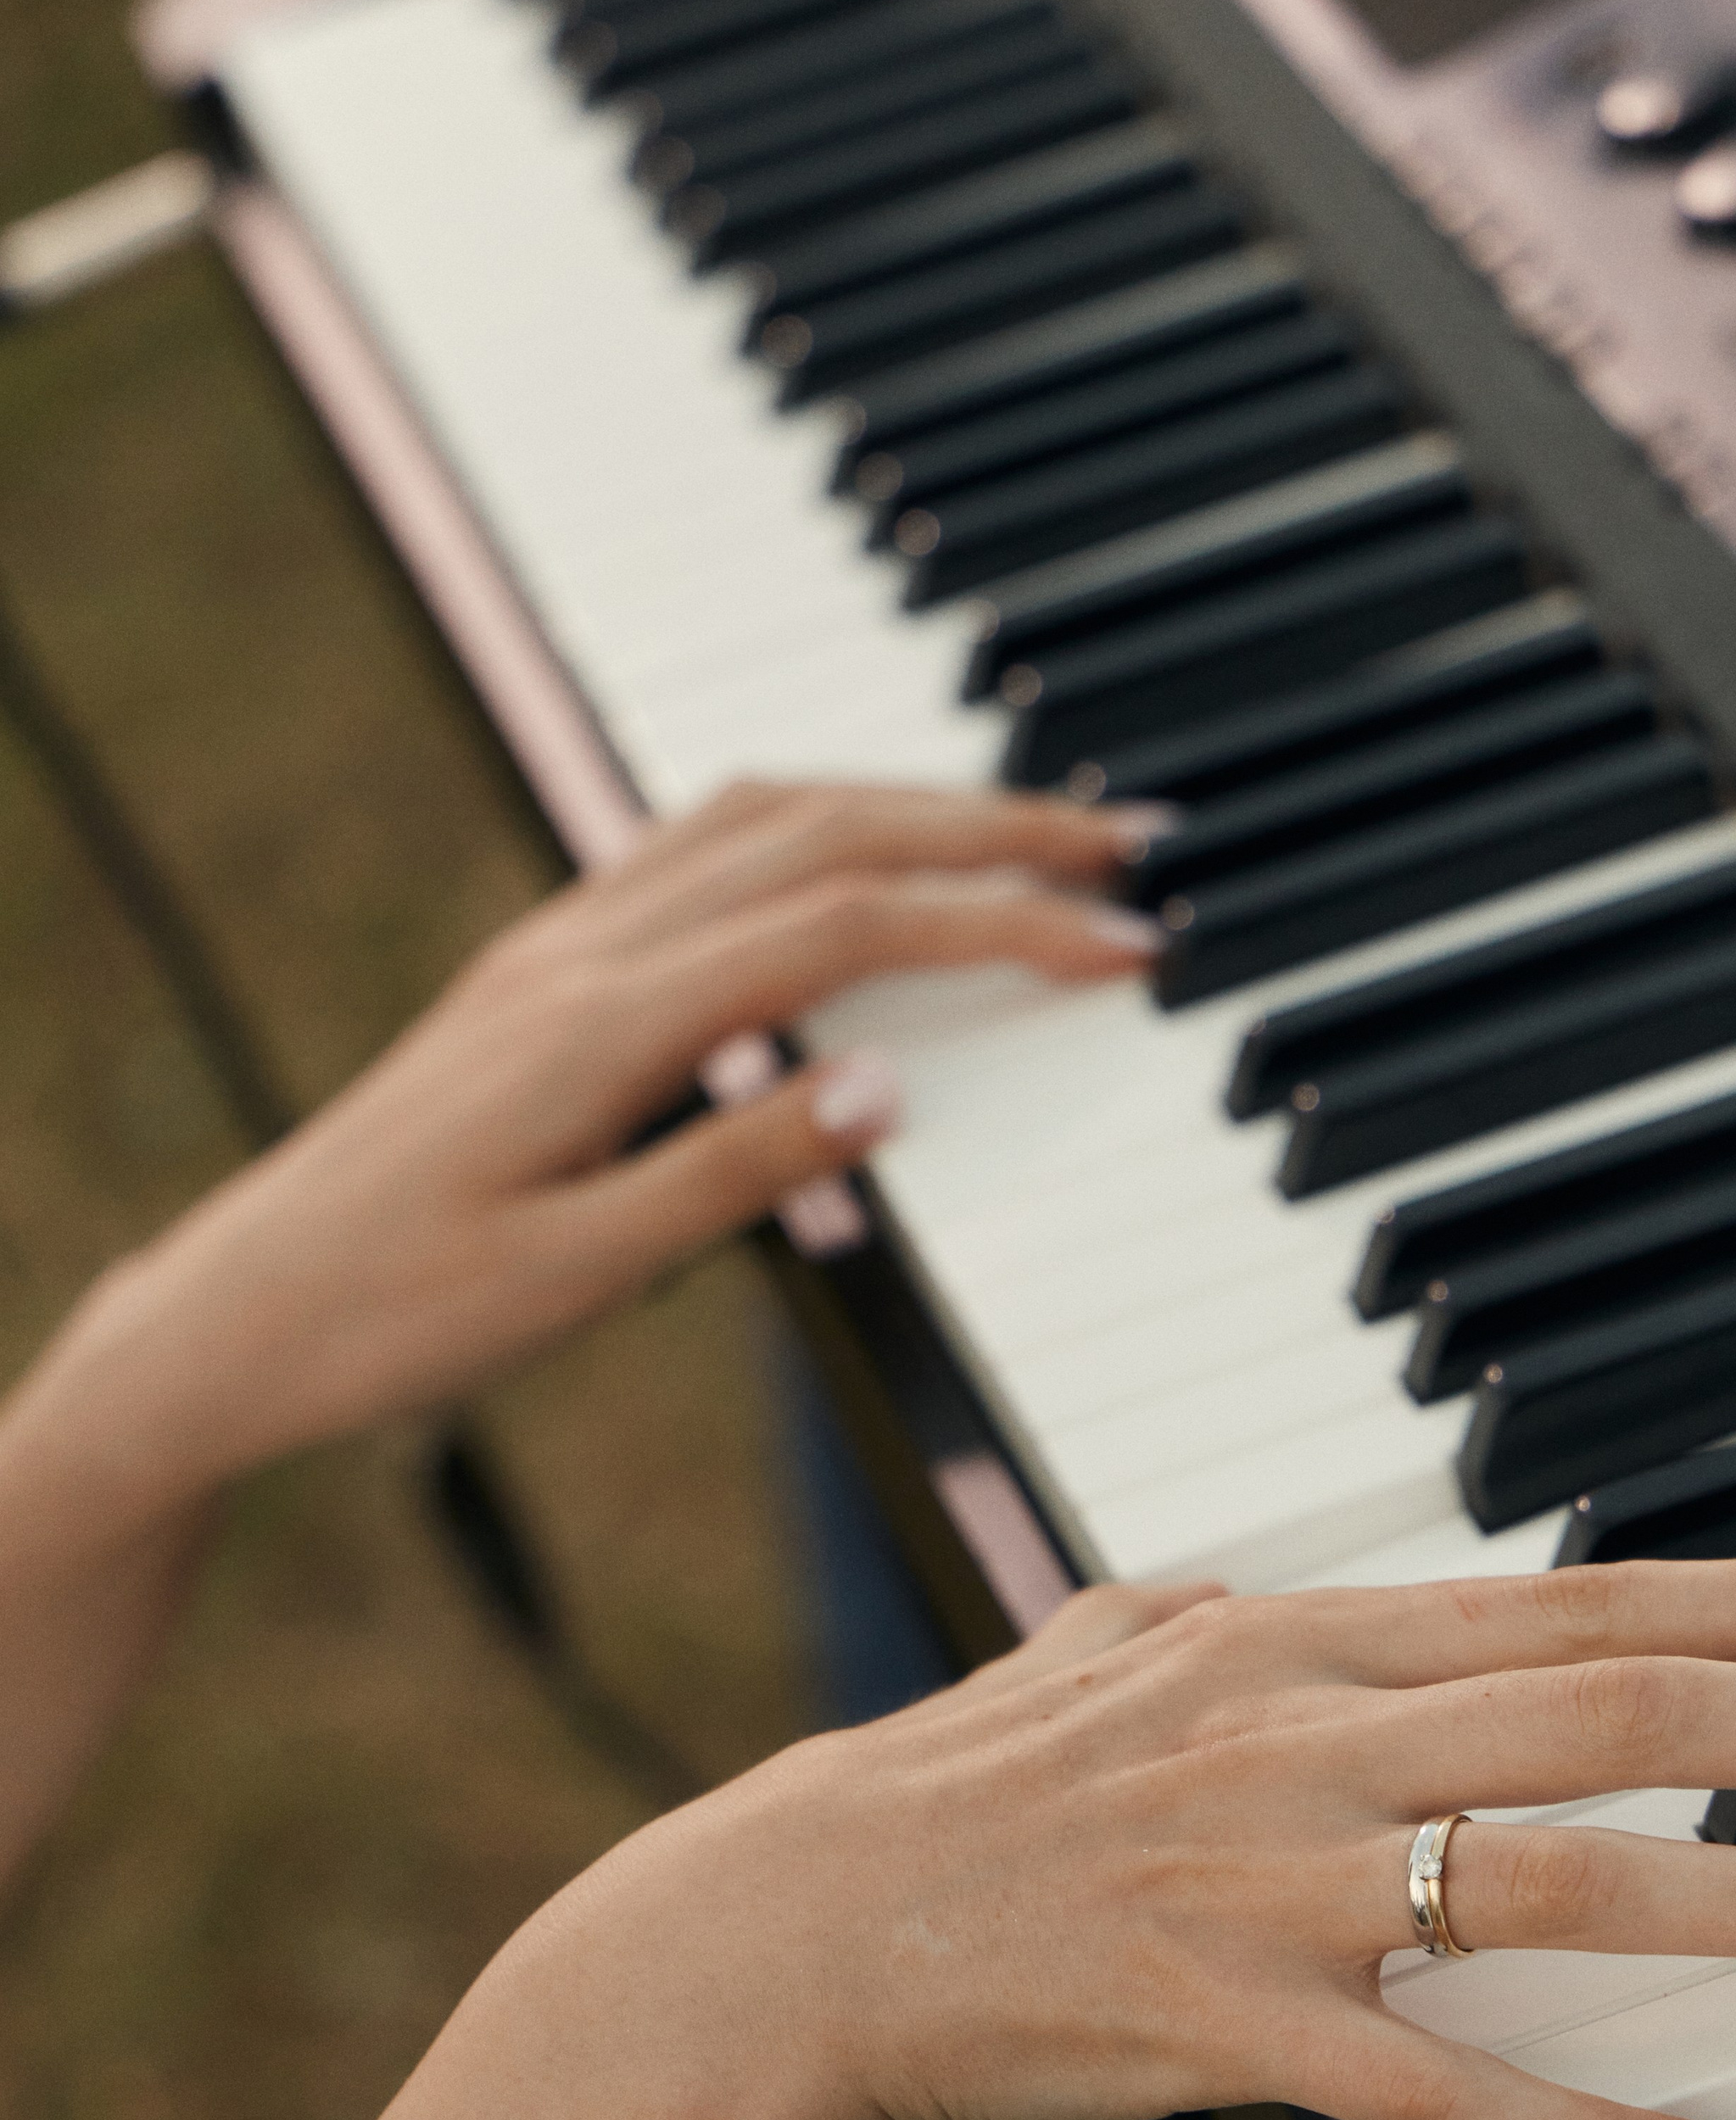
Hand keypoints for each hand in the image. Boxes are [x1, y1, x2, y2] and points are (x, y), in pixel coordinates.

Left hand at [17, 780, 1158, 1518]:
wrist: (232, 1317)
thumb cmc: (389, 1314)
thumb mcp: (572, 1277)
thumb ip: (733, 1173)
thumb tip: (887, 1087)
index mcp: (601, 1021)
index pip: (846, 930)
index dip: (997, 924)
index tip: (1117, 942)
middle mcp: (579, 949)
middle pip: (820, 829)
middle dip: (984, 823)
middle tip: (1119, 842)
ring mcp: (553, 945)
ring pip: (758, 814)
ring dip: (901, 803)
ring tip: (1021, 830)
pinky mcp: (537, 968)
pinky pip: (695, 845)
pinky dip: (809, 823)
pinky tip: (854, 856)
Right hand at [574, 1549, 1735, 2119]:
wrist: (796, 1922)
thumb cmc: (952, 1782)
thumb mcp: (1092, 1642)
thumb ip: (1207, 1607)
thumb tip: (1274, 1585)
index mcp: (1289, 1639)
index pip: (1567, 1597)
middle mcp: (1302, 1733)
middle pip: (1616, 1712)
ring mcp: (1269, 1878)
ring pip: (1561, 1879)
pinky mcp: (1224, 2022)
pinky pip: (1435, 2087)